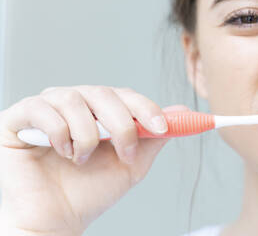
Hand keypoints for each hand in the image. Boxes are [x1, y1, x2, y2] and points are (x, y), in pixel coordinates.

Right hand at [0, 85, 189, 234]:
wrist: (57, 221)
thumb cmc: (91, 191)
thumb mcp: (132, 163)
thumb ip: (153, 136)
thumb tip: (182, 111)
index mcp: (99, 110)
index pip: (125, 95)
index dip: (146, 108)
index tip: (162, 128)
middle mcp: (73, 102)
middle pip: (103, 93)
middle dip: (121, 124)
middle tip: (124, 153)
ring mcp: (45, 107)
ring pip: (74, 99)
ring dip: (87, 134)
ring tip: (83, 160)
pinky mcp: (18, 119)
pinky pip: (41, 109)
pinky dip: (59, 132)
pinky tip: (62, 153)